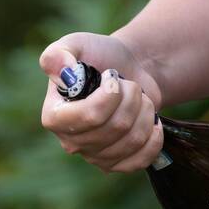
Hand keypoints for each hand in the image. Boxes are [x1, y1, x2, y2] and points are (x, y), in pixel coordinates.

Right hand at [39, 32, 164, 172]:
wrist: (128, 69)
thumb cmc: (99, 56)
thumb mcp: (76, 44)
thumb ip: (59, 53)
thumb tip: (59, 69)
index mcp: (54, 117)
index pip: (89, 116)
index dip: (111, 95)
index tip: (113, 76)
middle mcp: (70, 142)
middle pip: (116, 127)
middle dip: (131, 97)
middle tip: (129, 84)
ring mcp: (94, 157)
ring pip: (132, 141)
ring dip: (145, 111)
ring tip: (138, 98)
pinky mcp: (117, 164)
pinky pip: (141, 159)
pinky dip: (154, 137)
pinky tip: (151, 121)